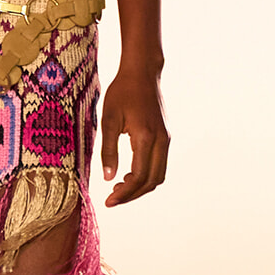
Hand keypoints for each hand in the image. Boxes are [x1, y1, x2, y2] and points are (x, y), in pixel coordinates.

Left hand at [100, 64, 169, 205]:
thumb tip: (108, 178)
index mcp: (146, 138)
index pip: (139, 177)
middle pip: (152, 181)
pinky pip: (159, 164)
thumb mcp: (109, 119)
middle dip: (133, 194)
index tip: (109, 202)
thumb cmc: (123, 92)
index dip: (125, 194)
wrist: (142, 72)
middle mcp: (161, 141)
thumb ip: (108, 150)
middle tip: (112, 199)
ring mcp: (166, 139)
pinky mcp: (165, 136)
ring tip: (119, 188)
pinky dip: (146, 175)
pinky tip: (128, 174)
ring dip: (141, 186)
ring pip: (158, 175)